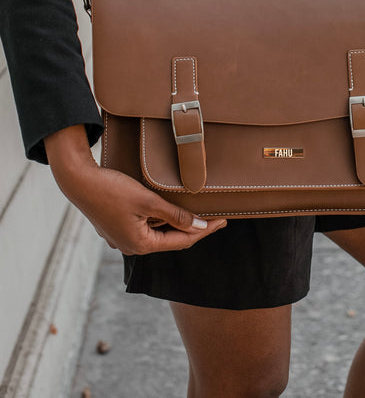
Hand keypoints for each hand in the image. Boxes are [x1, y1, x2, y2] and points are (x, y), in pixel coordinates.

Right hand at [44, 125, 226, 254]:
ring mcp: (123, 238)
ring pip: (159, 233)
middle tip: (216, 217)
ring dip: (178, 224)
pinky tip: (171, 210)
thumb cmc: (112, 189)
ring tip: (198, 213)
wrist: (78, 180)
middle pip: (172, 239)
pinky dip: (162, 220)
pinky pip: (147, 227)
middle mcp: (132, 246)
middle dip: (194, 229)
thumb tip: (199, 226)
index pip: (183, 241)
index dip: (205, 230)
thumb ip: (175, 216)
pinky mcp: (117, 227)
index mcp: (141, 245)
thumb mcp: (148, 201)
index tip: (223, 221)